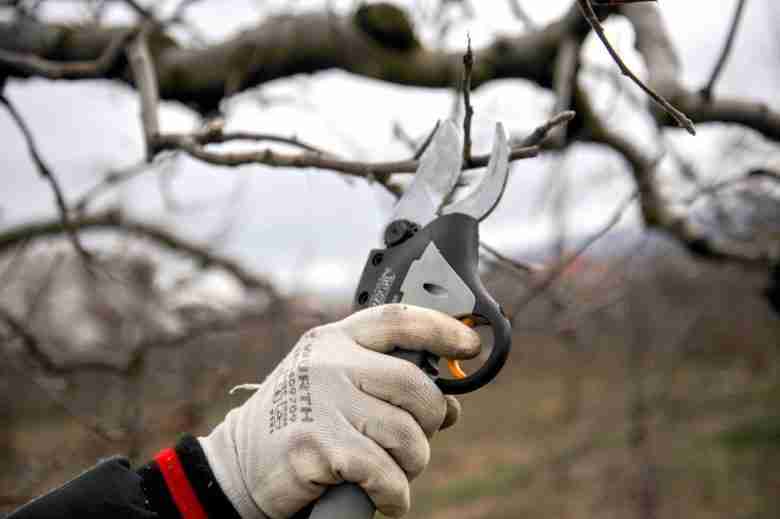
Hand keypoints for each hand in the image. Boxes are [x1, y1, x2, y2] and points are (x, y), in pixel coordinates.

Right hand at [199, 304, 479, 518]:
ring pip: (406, 433)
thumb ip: (386, 384)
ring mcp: (323, 400)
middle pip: (415, 384)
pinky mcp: (318, 443)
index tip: (470, 346)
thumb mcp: (337, 386)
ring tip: (395, 472)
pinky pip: (384, 472)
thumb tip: (452, 405)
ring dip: (412, 463)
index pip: (398, 321)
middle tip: (420, 440)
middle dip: (431, 420)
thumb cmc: (300, 423)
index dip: (442, 329)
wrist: (238, 464)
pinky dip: (395, 493)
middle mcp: (330, 362)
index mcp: (336, 340)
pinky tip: (388, 498)